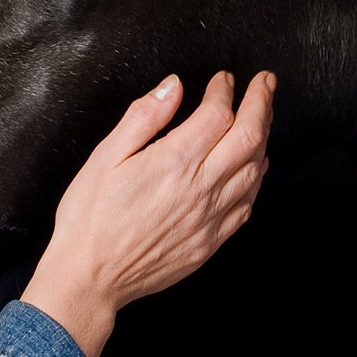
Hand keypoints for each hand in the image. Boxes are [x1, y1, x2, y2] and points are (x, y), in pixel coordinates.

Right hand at [20, 71, 274, 356]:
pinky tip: (255, 167)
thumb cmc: (91, 218)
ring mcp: (210, 217)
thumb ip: (144, 116)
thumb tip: (172, 86)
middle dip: (262, 103)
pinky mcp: (211, 242)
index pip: (218, 114)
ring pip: (255, 169)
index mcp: (175, 162)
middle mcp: (201, 188)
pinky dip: (257, 179)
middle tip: (266, 83)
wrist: (91, 277)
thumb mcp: (105, 156)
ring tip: (263, 117)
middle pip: (250, 136)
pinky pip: (246, 205)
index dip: (225, 90)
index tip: (222, 80)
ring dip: (264, 137)